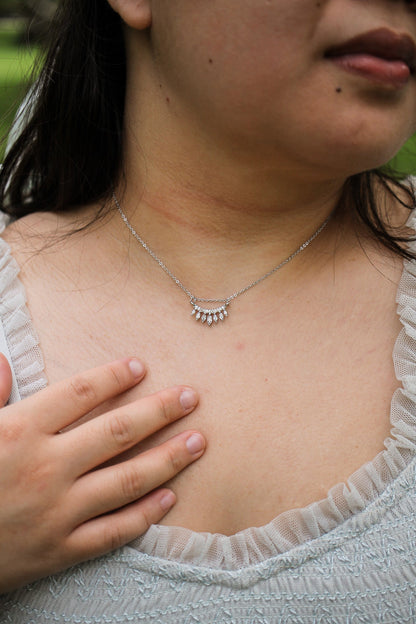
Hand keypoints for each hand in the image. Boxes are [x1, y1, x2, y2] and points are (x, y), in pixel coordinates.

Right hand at [0, 355, 203, 592]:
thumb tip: (2, 360)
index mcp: (20, 432)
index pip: (80, 393)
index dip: (114, 376)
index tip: (140, 366)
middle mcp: (46, 468)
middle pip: (117, 431)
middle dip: (160, 411)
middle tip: (190, 397)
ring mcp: (57, 512)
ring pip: (127, 480)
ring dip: (168, 458)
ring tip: (198, 442)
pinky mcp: (62, 550)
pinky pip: (114, 531)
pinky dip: (146, 514)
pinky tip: (170, 497)